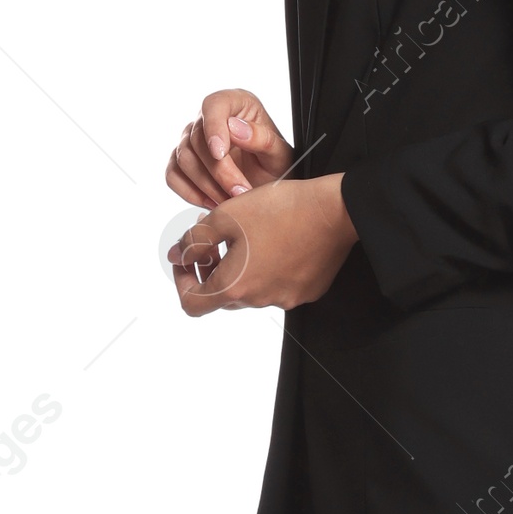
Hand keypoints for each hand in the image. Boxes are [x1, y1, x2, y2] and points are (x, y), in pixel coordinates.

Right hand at [166, 88, 293, 211]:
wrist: (269, 186)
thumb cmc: (275, 165)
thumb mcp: (280, 153)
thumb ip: (263, 138)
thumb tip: (235, 128)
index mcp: (236, 104)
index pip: (213, 105)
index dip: (213, 128)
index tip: (220, 154)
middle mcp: (210, 118)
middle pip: (197, 140)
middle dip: (219, 172)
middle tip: (240, 192)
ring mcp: (192, 139)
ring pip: (183, 159)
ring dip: (206, 186)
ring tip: (231, 202)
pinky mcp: (182, 162)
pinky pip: (173, 175)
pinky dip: (190, 193)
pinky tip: (213, 202)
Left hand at [169, 172, 356, 315]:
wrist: (334, 210)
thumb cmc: (280, 209)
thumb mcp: (225, 216)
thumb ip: (194, 240)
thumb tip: (178, 256)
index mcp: (235, 285)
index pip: (192, 303)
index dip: (182, 281)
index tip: (188, 259)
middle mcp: (259, 300)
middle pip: (222, 296)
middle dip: (213, 270)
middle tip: (216, 240)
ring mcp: (285, 298)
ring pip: (251, 290)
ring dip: (241, 268)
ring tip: (249, 235)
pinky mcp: (306, 291)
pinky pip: (278, 286)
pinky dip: (268, 268)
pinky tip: (276, 241)